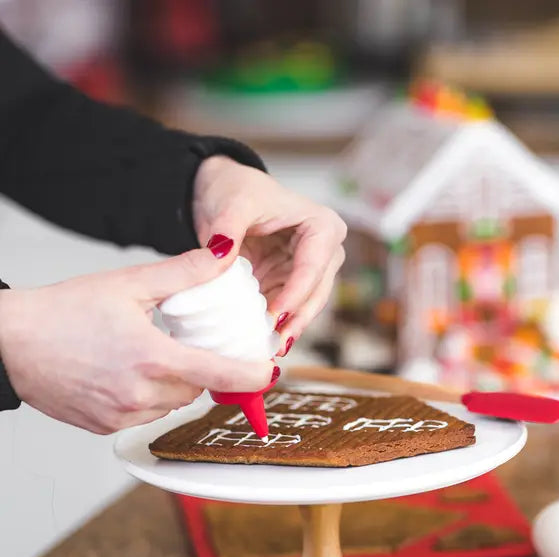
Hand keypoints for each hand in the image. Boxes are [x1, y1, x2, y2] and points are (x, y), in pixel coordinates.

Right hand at [0, 243, 273, 433]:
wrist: (7, 341)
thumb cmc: (62, 311)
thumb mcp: (128, 284)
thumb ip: (183, 273)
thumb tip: (223, 256)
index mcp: (151, 357)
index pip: (218, 374)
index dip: (250, 375)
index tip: (270, 372)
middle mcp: (138, 393)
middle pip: (196, 388)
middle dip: (200, 369)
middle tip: (186, 343)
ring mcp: (119, 414)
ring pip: (171, 404)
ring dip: (174, 384)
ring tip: (150, 354)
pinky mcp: (103, 426)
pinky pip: (143, 415)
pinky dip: (147, 398)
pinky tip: (126, 373)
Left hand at [192, 157, 346, 353]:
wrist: (224, 194)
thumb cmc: (237, 190)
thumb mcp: (231, 204)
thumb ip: (226, 230)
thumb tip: (220, 254)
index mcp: (322, 226)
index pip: (313, 266)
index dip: (295, 293)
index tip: (274, 315)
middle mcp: (325, 251)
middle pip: (317, 292)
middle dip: (297, 319)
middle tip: (277, 344)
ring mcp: (310, 271)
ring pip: (306, 307)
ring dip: (288, 328)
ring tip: (270, 351)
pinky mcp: (291, 285)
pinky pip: (287, 310)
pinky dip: (275, 326)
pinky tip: (262, 344)